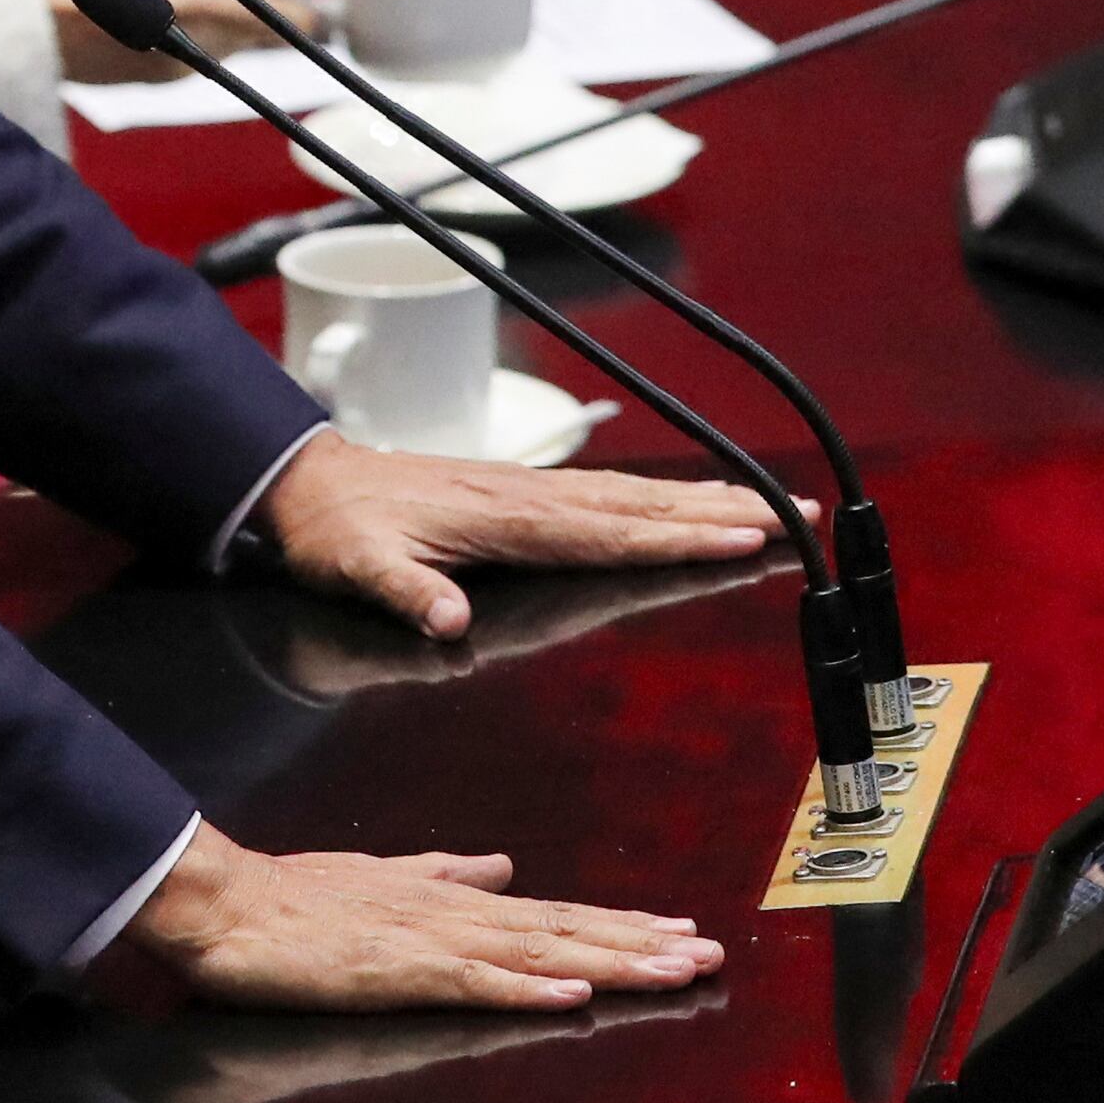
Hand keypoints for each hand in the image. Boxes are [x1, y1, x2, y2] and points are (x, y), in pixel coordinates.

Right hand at [128, 824, 720, 1012]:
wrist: (223, 901)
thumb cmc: (292, 895)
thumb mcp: (379, 876)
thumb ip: (442, 871)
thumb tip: (499, 863)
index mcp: (449, 899)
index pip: (552, 913)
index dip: (619, 923)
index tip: (677, 929)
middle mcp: (453, 914)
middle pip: (565, 930)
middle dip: (641, 944)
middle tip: (710, 953)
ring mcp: (428, 941)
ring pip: (538, 953)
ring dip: (611, 963)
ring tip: (672, 971)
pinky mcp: (395, 971)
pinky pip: (474, 984)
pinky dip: (528, 989)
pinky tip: (573, 996)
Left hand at [255, 428, 790, 639]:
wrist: (307, 483)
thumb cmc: (335, 531)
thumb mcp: (357, 565)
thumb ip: (404, 590)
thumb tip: (445, 619)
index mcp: (503, 520)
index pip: (606, 532)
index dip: (675, 537)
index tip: (739, 538)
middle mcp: (528, 500)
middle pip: (642, 507)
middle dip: (722, 511)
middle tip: (796, 517)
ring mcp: (529, 494)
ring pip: (634, 497)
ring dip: (705, 500)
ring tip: (771, 505)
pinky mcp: (522, 495)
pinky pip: (608, 496)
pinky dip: (660, 498)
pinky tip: (691, 502)